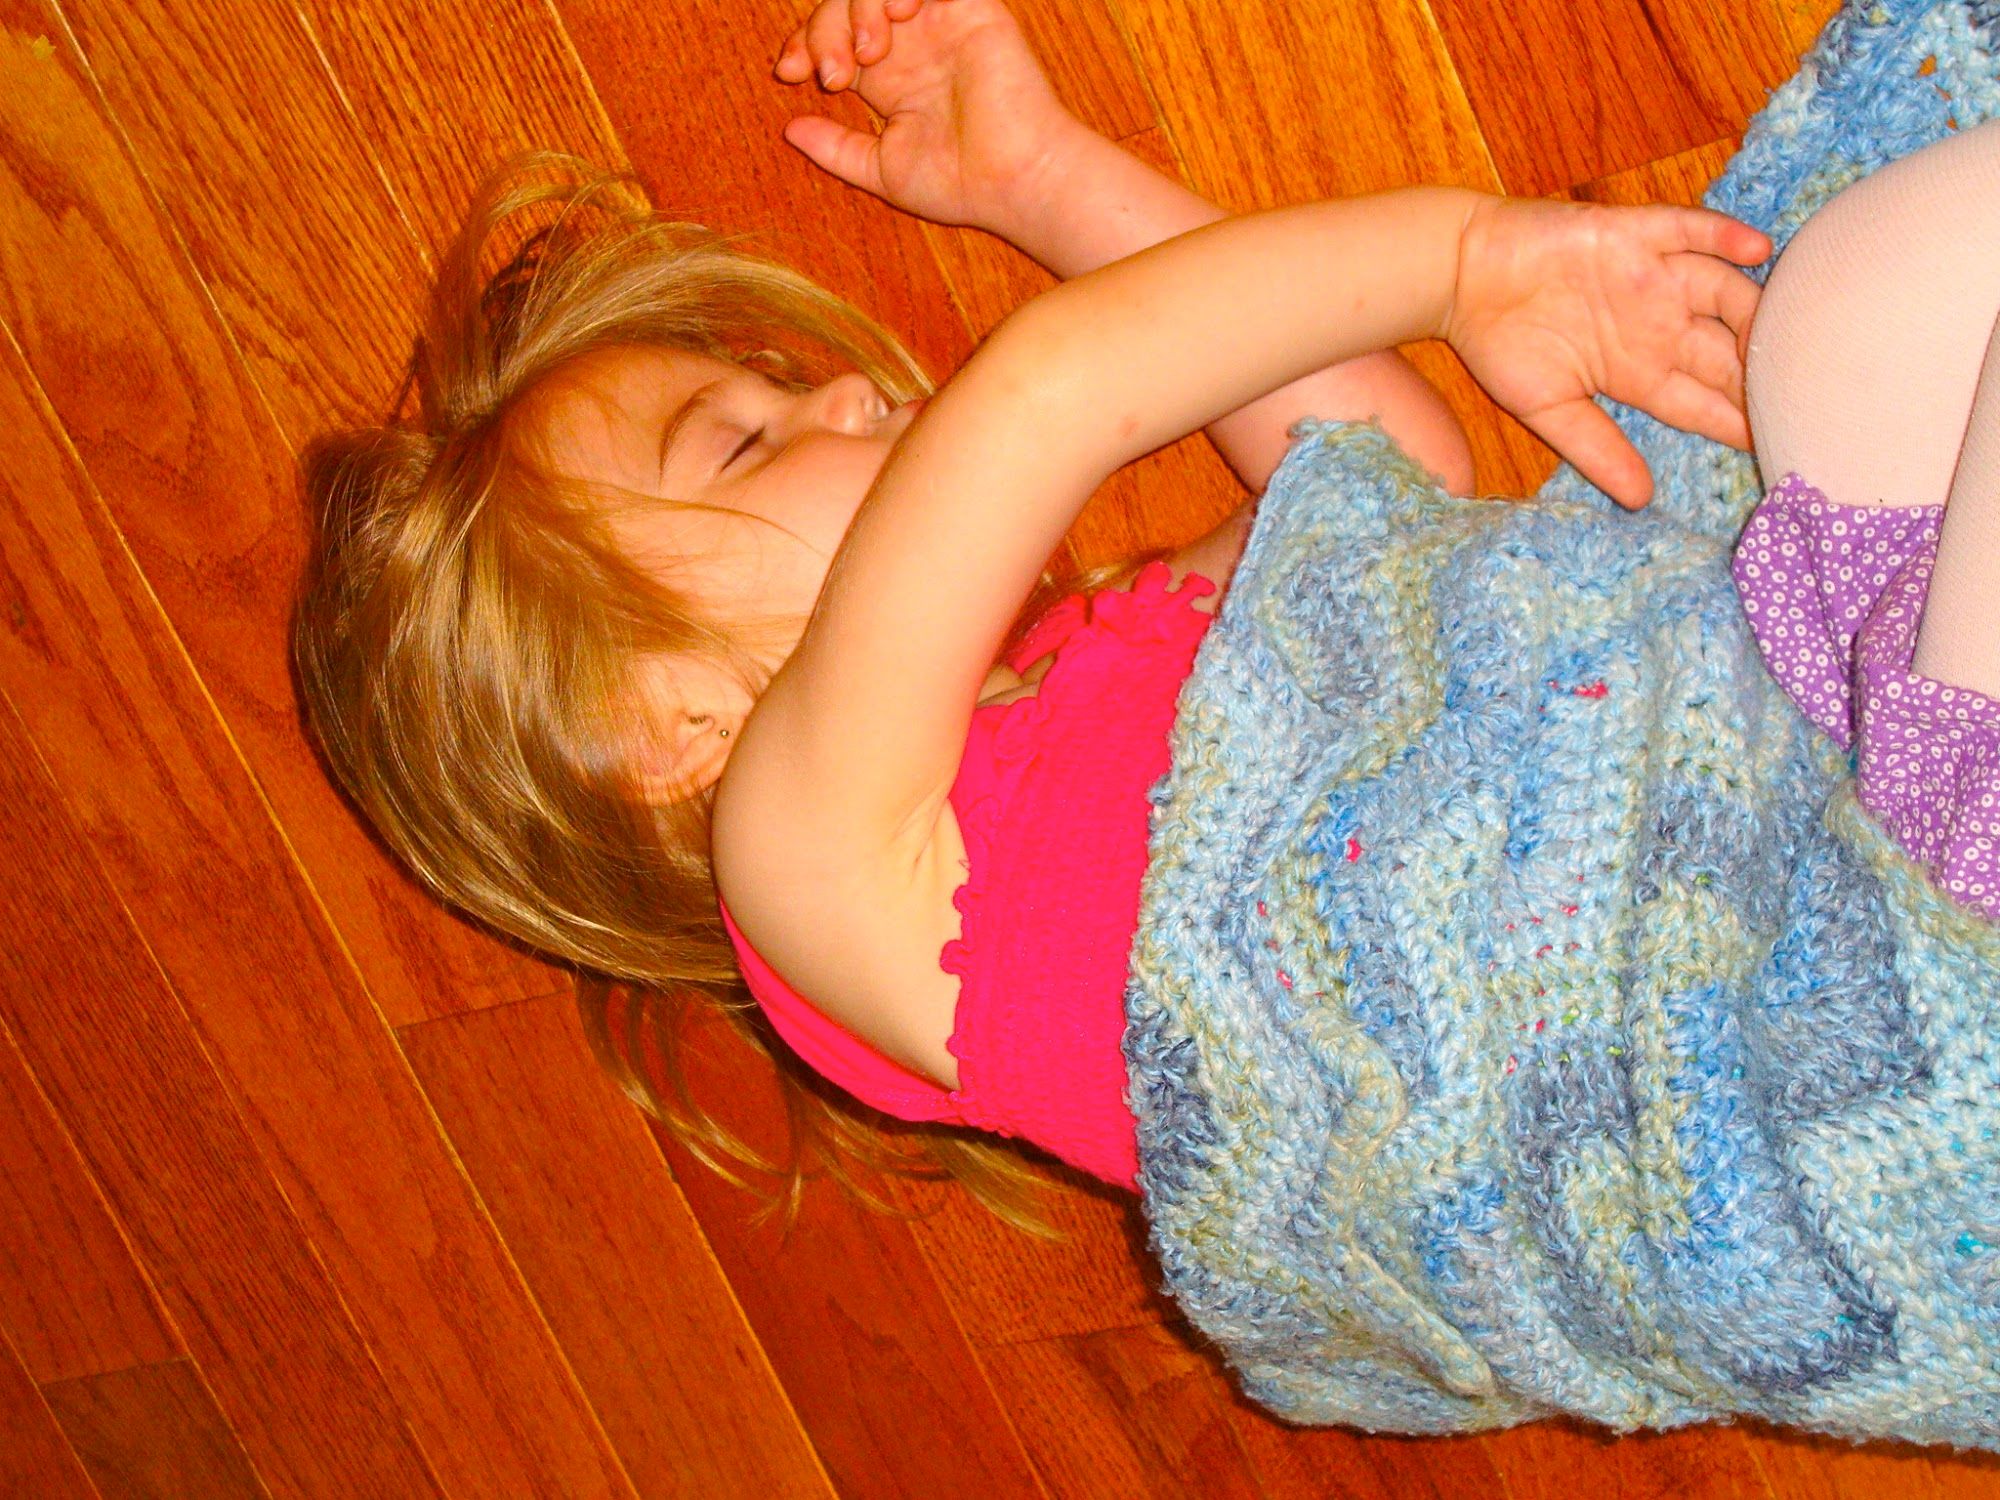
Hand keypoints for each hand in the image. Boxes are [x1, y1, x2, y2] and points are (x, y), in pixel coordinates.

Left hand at [772, 0, 1083, 234]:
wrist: (1015, 178)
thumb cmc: (960, 183)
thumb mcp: (881, 169)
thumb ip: (835, 148)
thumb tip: (789, 130)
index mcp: (889, 81)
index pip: (832, 40)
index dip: (804, 46)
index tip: (789, 73)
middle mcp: (911, 47)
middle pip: (845, 7)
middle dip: (822, 32)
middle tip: (835, 76)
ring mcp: (938, 23)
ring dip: (858, 8)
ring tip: (870, 53)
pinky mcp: (969, 7)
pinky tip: (900, 15)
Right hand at [1443, 195, 1772, 508]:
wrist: (1460, 275)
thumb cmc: (1498, 343)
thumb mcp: (1548, 410)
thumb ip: (1597, 449)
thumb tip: (1639, 501)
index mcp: (1638, 372)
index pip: (1704, 405)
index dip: (1740, 424)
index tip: (1781, 447)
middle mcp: (1658, 326)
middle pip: (1729, 352)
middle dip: (1765, 373)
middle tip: (1805, 391)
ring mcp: (1653, 278)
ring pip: (1726, 292)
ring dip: (1758, 312)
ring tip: (1792, 330)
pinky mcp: (1636, 234)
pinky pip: (1691, 230)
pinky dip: (1726, 238)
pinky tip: (1758, 251)